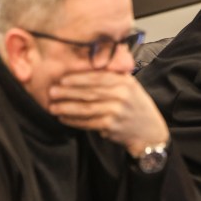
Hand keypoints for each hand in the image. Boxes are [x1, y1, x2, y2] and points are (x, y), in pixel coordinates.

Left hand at [48, 71, 168, 156]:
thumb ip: (113, 77)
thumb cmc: (136, 107)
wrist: (149, 131)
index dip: (78, 78)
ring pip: (85, 108)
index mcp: (125, 82)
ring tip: (53, 106)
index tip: (62, 79)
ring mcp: (116, 111)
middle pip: (88, 92)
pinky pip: (87, 122)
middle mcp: (122, 95)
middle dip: (67, 92)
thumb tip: (86, 69)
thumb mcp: (131, 87)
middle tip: (51, 91)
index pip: (97, 77)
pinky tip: (63, 118)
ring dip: (66, 107)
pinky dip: (73, 120)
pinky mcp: (110, 126)